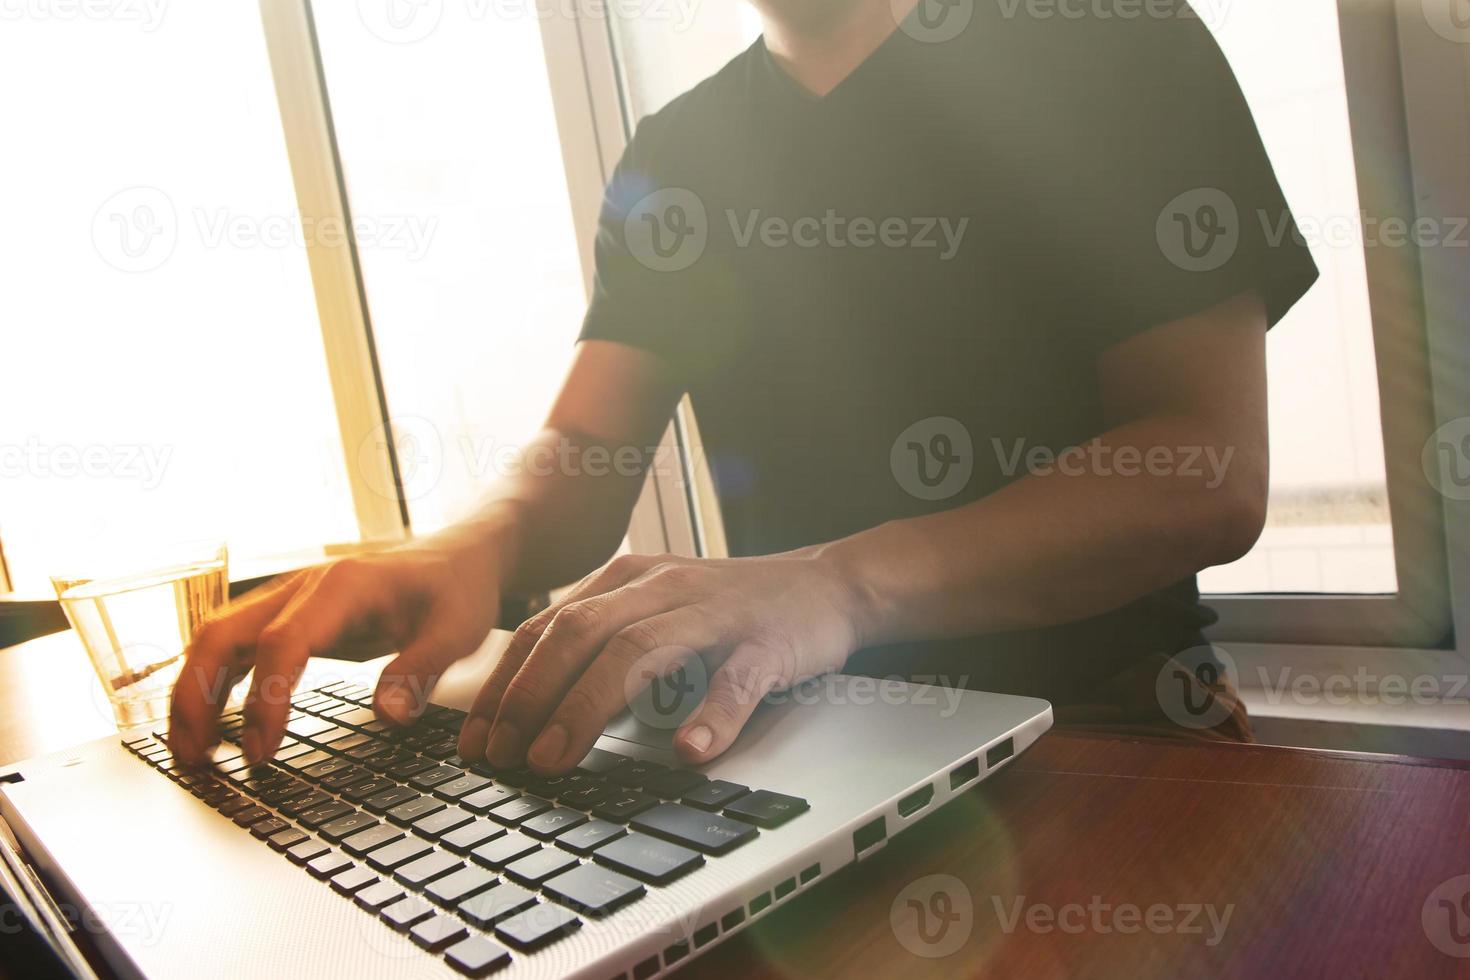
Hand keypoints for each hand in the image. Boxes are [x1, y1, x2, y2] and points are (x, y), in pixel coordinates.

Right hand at [168, 533, 501, 766]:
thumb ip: (421, 671)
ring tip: (191, 754)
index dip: (263, 700)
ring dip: (193, 693)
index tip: (262, 752)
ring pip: (218, 638)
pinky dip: (214, 684)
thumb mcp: (457, 631)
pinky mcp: (291, 616)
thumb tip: (386, 717)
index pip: (281, 642)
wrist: (459, 556)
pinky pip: (236, 646)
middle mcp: (304, 588)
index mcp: (342, 587)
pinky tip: (213, 727)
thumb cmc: (456, 590)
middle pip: (223, 634)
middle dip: (197, 697)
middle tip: (197, 760)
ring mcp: (290, 599)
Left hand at [457, 550, 862, 773]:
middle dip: (531, 698)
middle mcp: (662, 587)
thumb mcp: (653, 612)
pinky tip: (690, 750)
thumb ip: (598, 645)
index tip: (476, 742)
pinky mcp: (767, 643)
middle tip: (506, 757)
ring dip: (590, 706)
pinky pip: (735, 681)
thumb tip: (524, 709)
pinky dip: (711, 716)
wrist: (825, 586)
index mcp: (626, 579)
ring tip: (558, 758)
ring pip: (641, 651)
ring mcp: (715, 613)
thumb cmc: (728, 611)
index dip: (504, 687)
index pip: (545, 629)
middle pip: (579, 634)